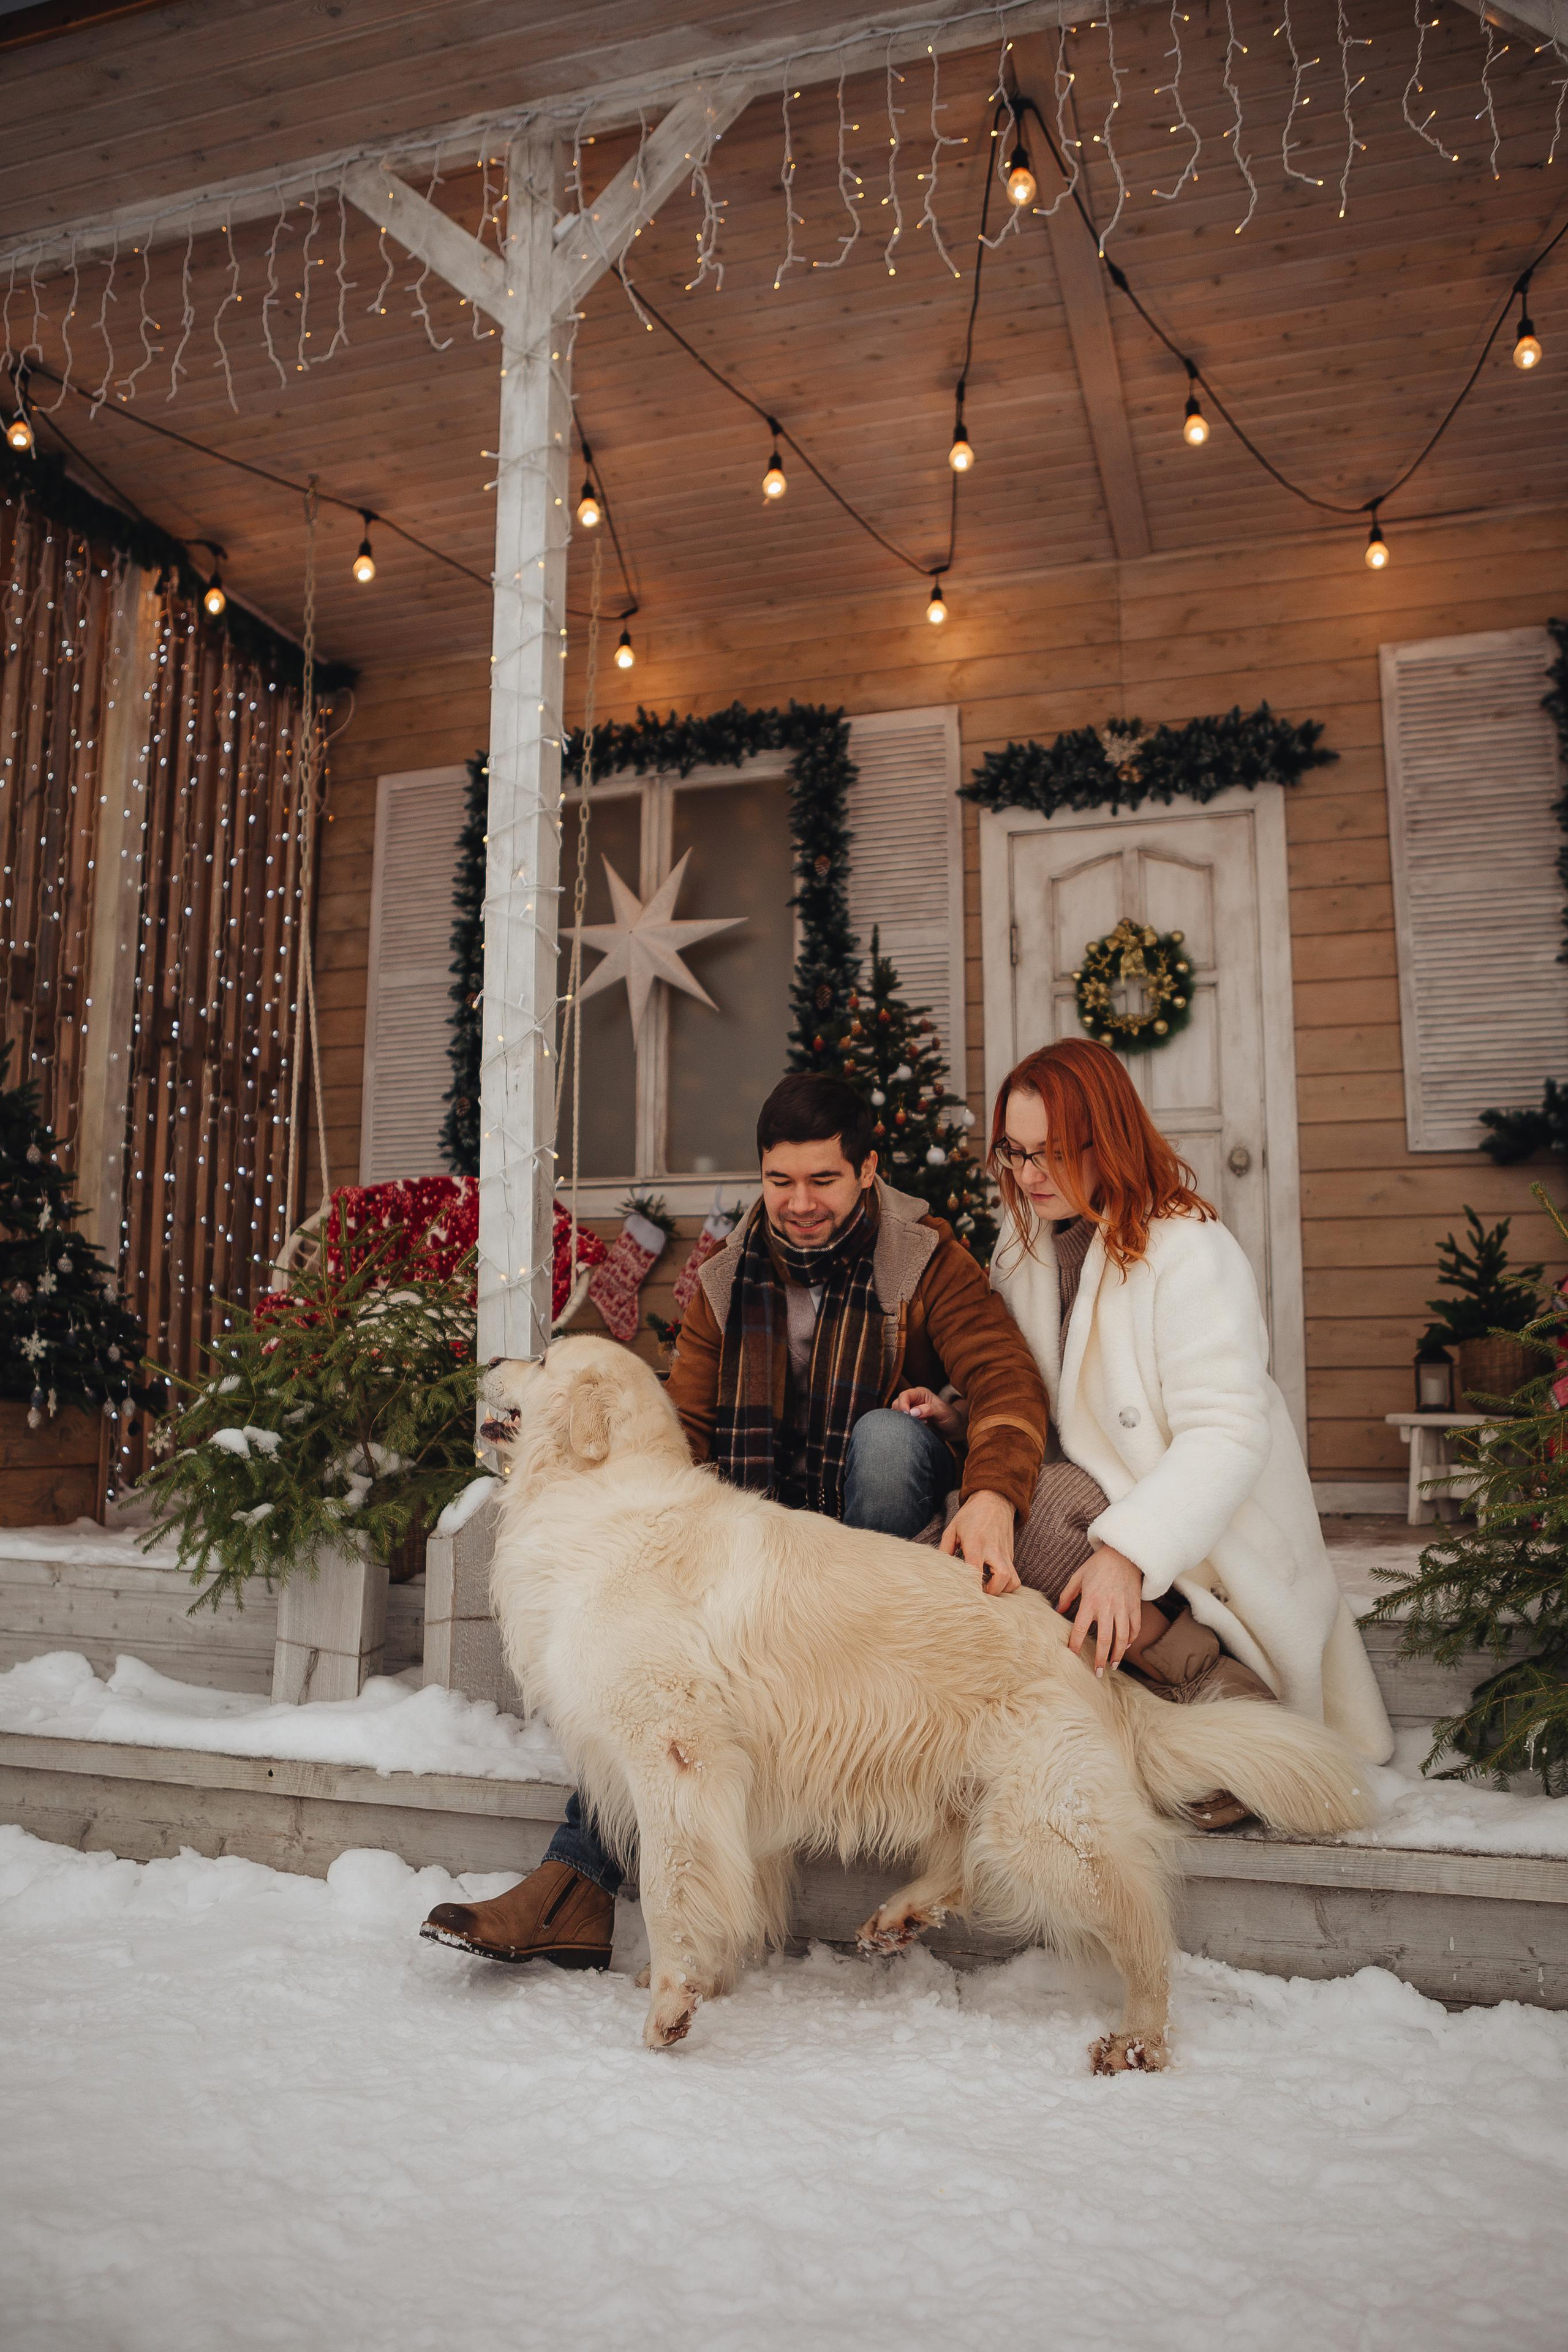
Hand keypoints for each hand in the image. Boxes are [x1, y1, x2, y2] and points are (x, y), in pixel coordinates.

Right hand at [891, 1384, 963, 1441]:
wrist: (953, 1429)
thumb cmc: (950, 1417)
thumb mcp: (942, 1412)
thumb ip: (928, 1410)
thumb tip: (913, 1412)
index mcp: (920, 1393)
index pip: (905, 1395)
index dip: (903, 1404)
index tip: (907, 1415)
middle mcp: (913, 1400)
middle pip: (897, 1403)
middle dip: (901, 1413)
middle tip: (911, 1422)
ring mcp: (910, 1411)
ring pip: (896, 1414)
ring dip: (902, 1420)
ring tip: (916, 1425)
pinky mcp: (909, 1421)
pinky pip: (899, 1422)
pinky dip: (902, 1426)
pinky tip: (912, 1430)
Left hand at [941, 1490, 1019, 1595]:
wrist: (995, 1499)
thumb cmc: (971, 1515)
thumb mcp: (953, 1529)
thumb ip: (945, 1550)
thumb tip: (941, 1570)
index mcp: (976, 1544)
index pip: (976, 1571)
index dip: (971, 1586)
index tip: (964, 1592)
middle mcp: (994, 1550)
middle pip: (1002, 1578)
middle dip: (992, 1592)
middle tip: (980, 1592)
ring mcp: (1005, 1553)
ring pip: (1013, 1580)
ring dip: (1003, 1589)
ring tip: (989, 1587)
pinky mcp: (1011, 1554)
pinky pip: (1014, 1575)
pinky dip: (1006, 1583)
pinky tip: (993, 1580)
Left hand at [1058, 1545, 1144, 1674]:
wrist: (1123, 1554)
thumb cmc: (1098, 1566)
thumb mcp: (1078, 1577)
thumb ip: (1067, 1595)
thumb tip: (1059, 1611)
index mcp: (1090, 1601)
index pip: (1081, 1629)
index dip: (1076, 1644)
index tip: (1073, 1656)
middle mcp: (1108, 1607)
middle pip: (1104, 1639)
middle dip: (1101, 1659)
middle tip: (1098, 1672)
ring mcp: (1123, 1608)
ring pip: (1122, 1638)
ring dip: (1118, 1654)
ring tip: (1113, 1665)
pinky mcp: (1135, 1606)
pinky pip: (1135, 1628)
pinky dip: (1131, 1639)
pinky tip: (1126, 1647)